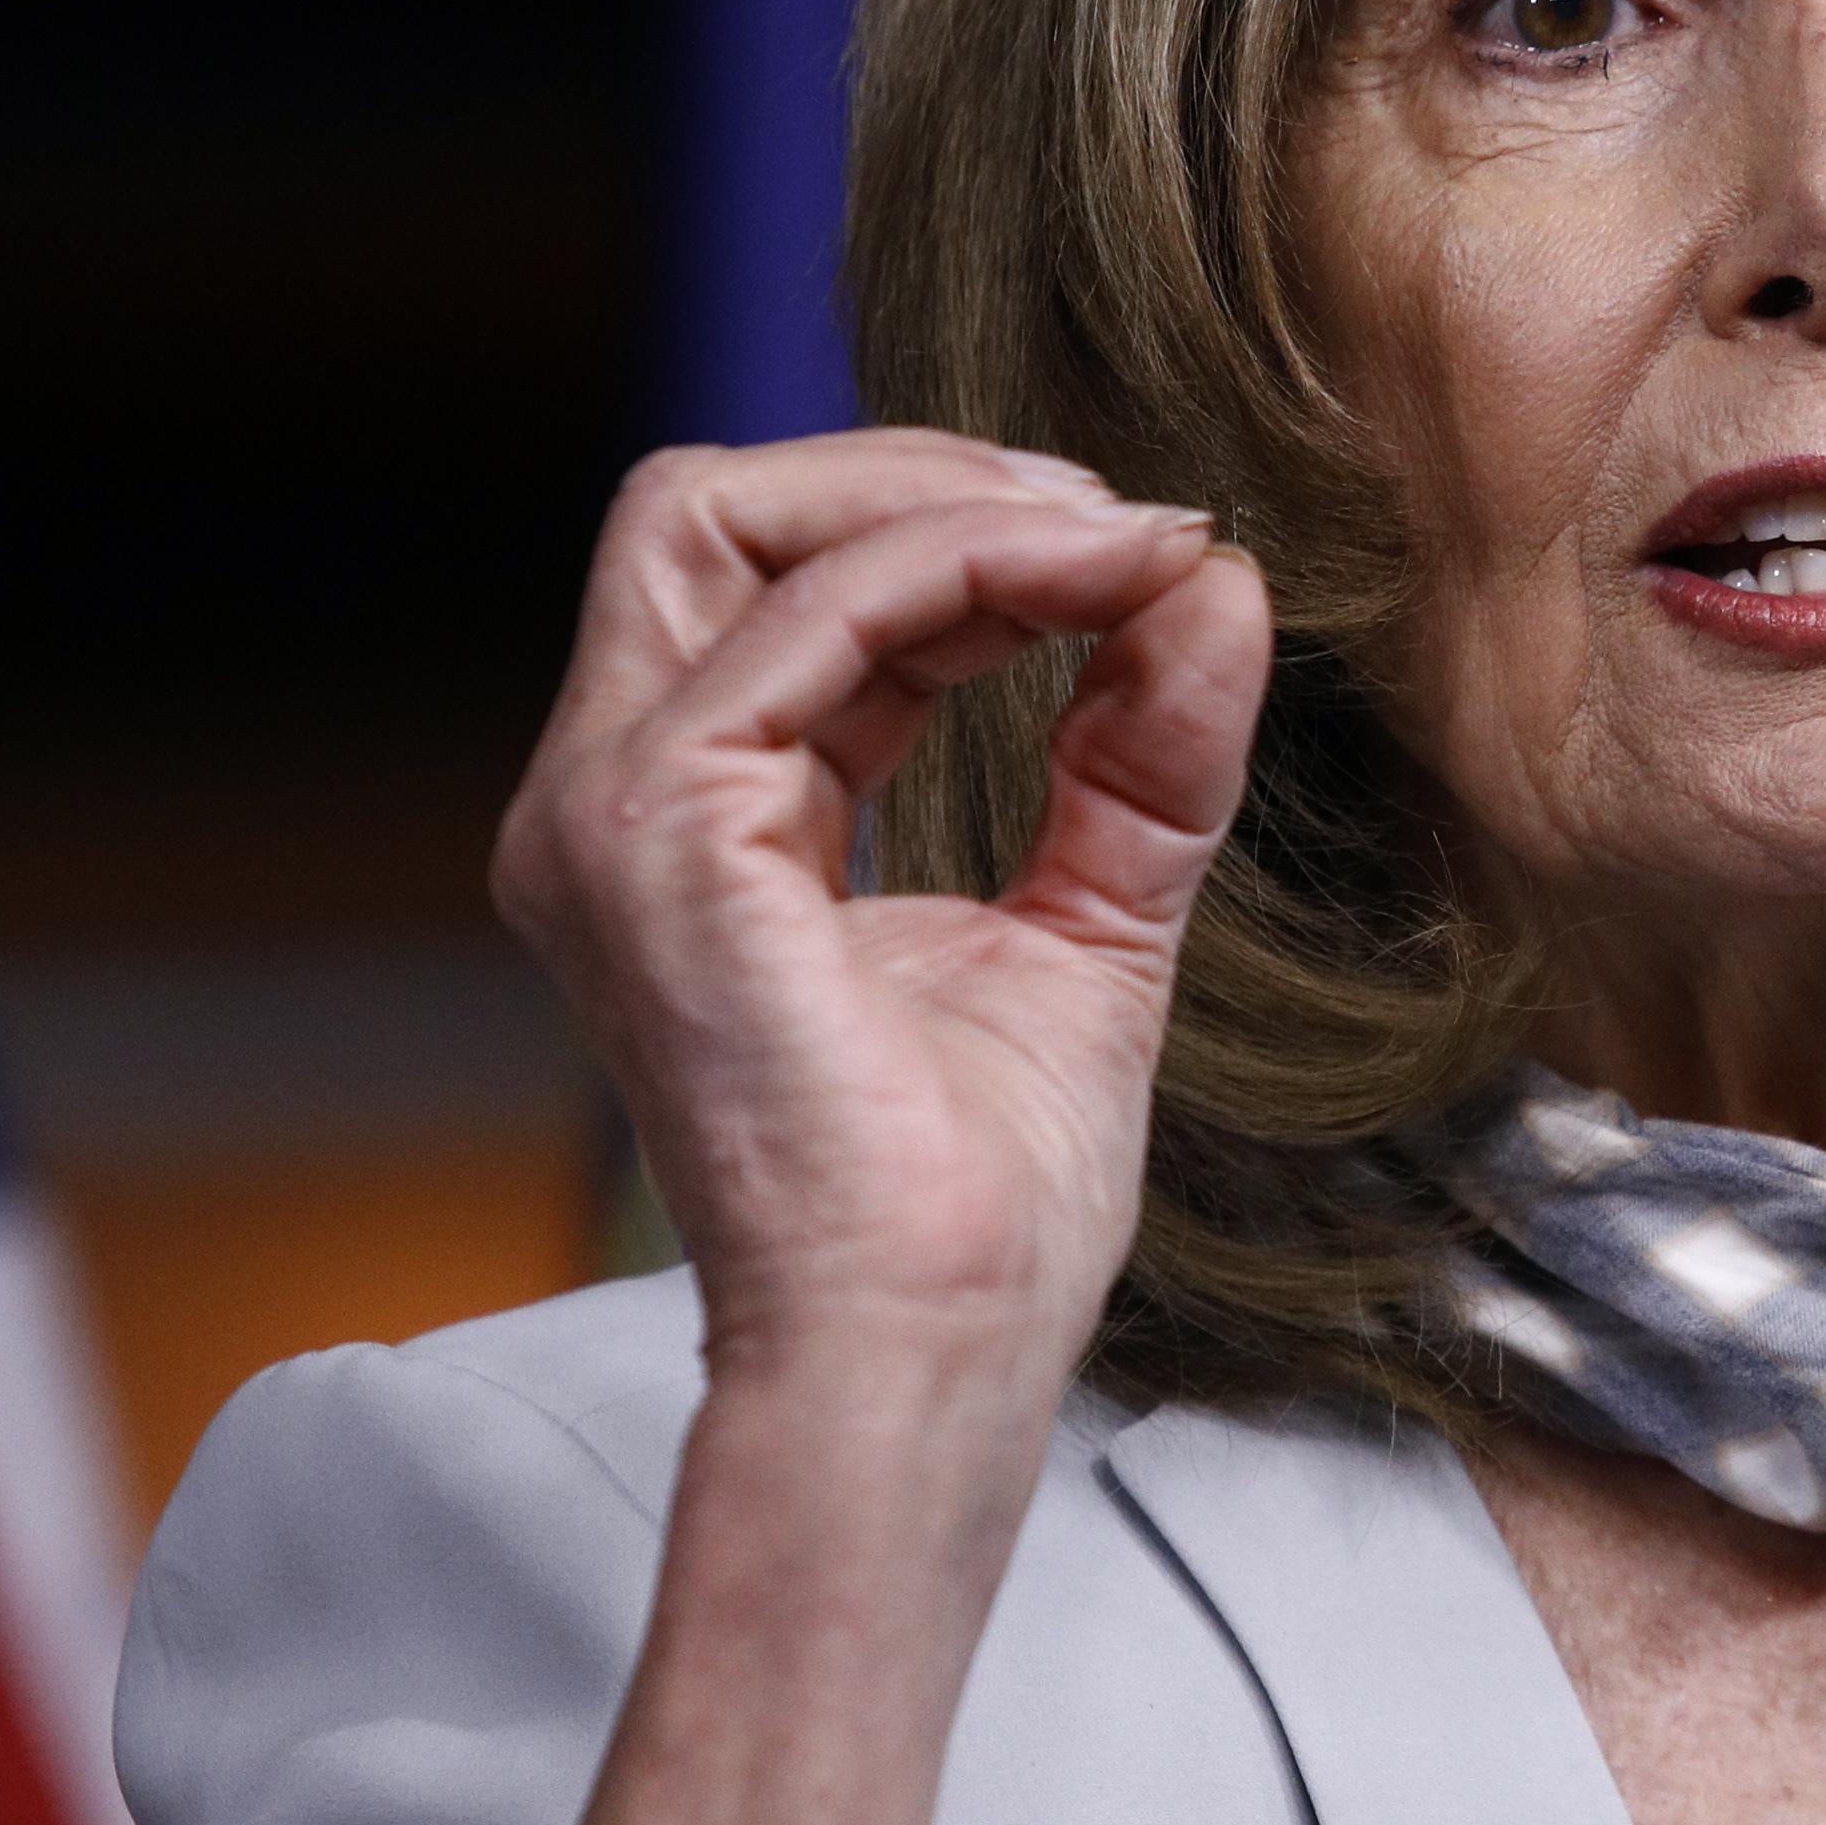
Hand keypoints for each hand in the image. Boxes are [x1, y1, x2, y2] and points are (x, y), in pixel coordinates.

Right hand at [494, 427, 1271, 1398]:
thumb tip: (1215, 580)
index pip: (784, 585)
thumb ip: (1140, 752)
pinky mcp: (656, 826)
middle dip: (928, 472)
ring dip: (952, 496)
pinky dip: (969, 559)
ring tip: (1125, 541)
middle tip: (1122, 520)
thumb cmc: (980, 1203)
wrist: (928, 1353)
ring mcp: (610, 809)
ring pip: (723, 511)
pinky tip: (1099, 581)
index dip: (965, 532)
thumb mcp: (1093, 921)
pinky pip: (811, 607)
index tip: (1150, 552)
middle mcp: (612, 801)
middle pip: (713, 509)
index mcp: (696, 822)